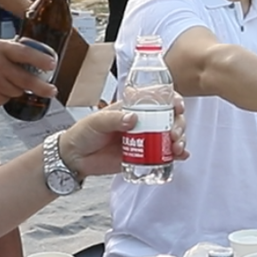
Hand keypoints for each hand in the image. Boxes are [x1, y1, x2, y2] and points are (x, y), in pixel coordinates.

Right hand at [0, 39, 56, 109]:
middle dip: (42, 87)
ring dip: (18, 88)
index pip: (24, 53)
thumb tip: (36, 56)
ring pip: (17, 91)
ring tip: (4, 81)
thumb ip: (9, 49)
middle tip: (52, 90)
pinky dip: (5, 95)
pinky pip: (6, 99)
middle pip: (26, 80)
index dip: (40, 60)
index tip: (52, 65)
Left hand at [59, 99, 189, 176]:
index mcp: (133, 107)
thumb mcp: (96, 121)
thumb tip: (133, 118)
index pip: (159, 99)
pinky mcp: (144, 156)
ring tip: (177, 148)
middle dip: (179, 124)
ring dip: (180, 140)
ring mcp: (145, 139)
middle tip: (174, 134)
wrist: (75, 158)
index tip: (178, 106)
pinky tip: (181, 156)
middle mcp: (143, 121)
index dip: (173, 100)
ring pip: (170, 136)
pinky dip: (176, 155)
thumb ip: (114, 119)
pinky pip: (164, 154)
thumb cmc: (84, 133)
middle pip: (170, 118)